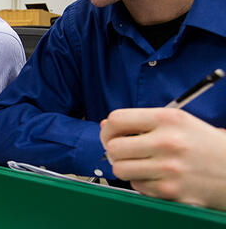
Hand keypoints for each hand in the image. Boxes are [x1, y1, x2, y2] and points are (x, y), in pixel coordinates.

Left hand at [100, 108, 225, 209]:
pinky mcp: (170, 191)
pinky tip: (156, 176)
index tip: (111, 134)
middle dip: (114, 150)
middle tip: (124, 152)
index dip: (108, 129)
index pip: (117, 120)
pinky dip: (141, 182)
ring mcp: (168, 168)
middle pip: (113, 147)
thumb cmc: (204, 145)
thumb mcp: (178, 122)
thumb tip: (105, 126)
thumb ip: (141, 121)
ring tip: (140, 164)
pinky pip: (136, 186)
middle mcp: (167, 142)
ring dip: (125, 167)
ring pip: (120, 169)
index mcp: (168, 119)